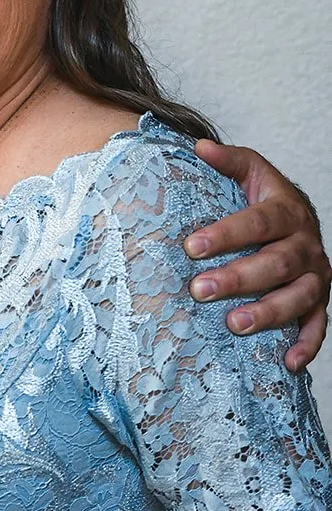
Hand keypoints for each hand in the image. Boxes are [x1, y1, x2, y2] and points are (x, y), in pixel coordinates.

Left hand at [186, 141, 329, 370]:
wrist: (297, 219)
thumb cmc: (263, 197)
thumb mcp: (250, 171)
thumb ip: (228, 161)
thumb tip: (200, 148)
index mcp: (288, 211)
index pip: (259, 223)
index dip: (226, 234)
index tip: (191, 246)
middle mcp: (306, 245)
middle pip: (275, 264)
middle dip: (237, 278)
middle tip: (198, 289)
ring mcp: (316, 276)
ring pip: (298, 298)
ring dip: (267, 313)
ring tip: (233, 325)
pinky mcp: (319, 302)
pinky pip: (318, 327)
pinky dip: (306, 346)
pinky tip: (287, 362)